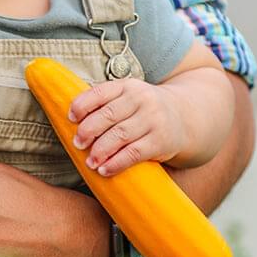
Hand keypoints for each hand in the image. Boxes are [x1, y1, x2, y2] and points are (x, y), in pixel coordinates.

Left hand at [69, 78, 185, 175]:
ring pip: (120, 135)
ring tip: (89, 161)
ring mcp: (152, 119)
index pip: (99, 92)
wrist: (185, 117)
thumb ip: (104, 102)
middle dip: (88, 131)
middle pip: (108, 115)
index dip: (82, 105)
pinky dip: (116, 163)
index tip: (70, 119)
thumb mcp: (128, 96)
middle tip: (77, 143)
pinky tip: (105, 170)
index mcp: (127, 86)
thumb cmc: (143, 109)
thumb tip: (70, 117)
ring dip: (100, 150)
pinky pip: (134, 153)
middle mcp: (141, 99)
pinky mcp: (160, 141)